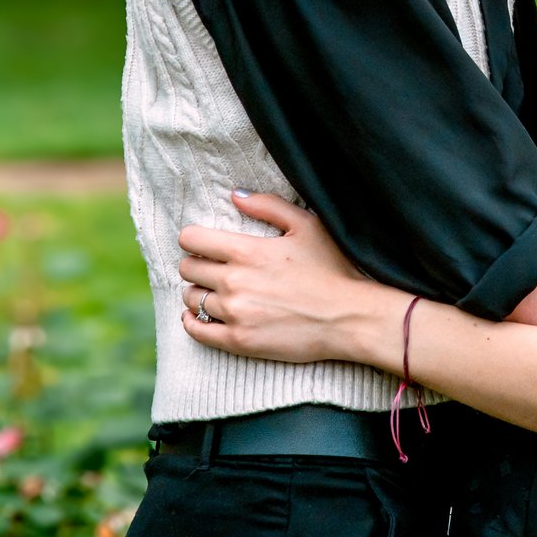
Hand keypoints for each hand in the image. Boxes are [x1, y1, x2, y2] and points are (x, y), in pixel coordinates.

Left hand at [177, 191, 384, 363]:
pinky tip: (200, 317)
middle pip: (188, 269)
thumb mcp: (307, 226)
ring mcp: (235, 314)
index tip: (204, 244)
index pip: (192, 239)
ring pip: (191, 298)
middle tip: (211, 267)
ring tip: (215, 292)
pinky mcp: (239, 341)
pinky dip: (191, 322)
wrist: (349, 318)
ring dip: (198, 292)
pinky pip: (196, 331)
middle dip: (196, 264)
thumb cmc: (332, 269)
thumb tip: (235, 195)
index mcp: (247, 251)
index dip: (194, 239)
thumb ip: (268, 206)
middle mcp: (234, 282)